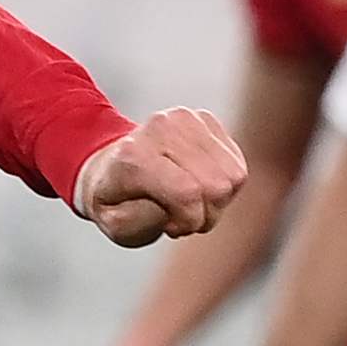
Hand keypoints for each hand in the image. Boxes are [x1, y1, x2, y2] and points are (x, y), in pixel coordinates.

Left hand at [74, 106, 243, 246]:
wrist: (109, 163)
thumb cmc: (114, 200)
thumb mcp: (116, 225)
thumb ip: (142, 222)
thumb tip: (175, 207)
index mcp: (132, 156)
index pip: (187, 192)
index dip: (189, 221)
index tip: (172, 227)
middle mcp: (161, 128)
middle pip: (217, 185)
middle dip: (206, 214)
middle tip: (183, 218)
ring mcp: (185, 118)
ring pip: (233, 175)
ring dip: (217, 200)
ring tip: (191, 202)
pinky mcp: (205, 119)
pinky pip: (237, 163)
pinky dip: (224, 183)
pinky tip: (199, 185)